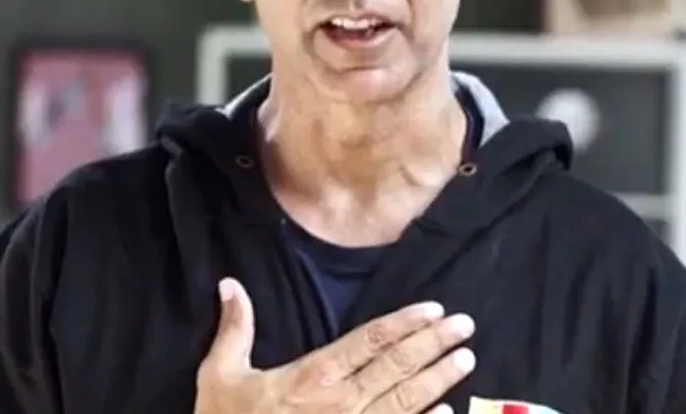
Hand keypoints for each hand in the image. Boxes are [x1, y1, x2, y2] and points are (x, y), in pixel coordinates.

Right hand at [195, 277, 475, 413]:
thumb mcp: (219, 376)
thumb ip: (235, 329)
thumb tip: (230, 283)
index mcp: (313, 376)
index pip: (369, 341)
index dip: (404, 323)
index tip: (434, 309)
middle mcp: (341, 403)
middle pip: (397, 367)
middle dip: (434, 343)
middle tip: (465, 324)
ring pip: (406, 402)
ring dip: (439, 379)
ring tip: (466, 359)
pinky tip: (448, 413)